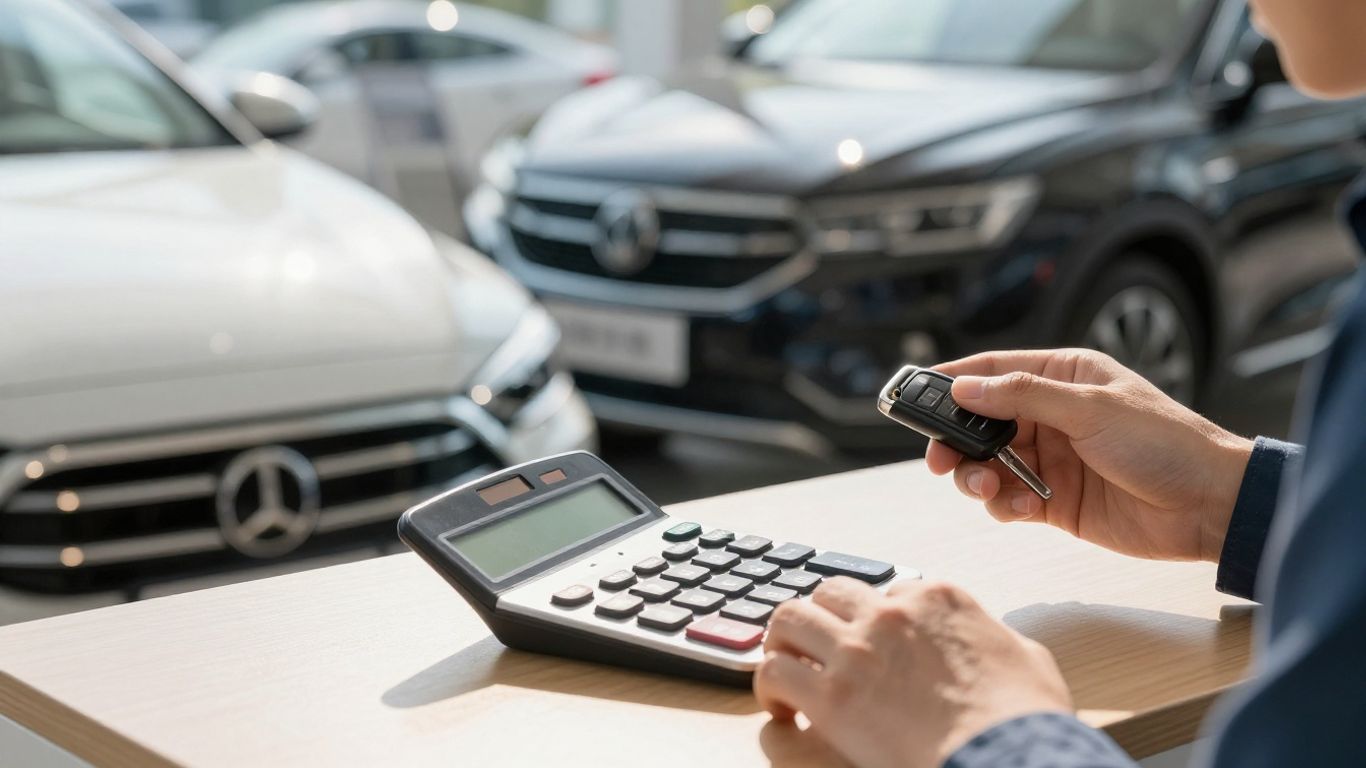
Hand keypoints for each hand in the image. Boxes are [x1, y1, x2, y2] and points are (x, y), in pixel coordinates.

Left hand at [754, 577, 1070, 767]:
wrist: (1008, 754)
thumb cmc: (1025, 716)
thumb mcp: (1028, 656)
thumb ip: (995, 636)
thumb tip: (992, 638)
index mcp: (938, 598)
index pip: (888, 589)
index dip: (876, 618)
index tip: (873, 642)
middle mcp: (891, 612)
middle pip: (830, 593)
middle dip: (822, 618)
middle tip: (817, 648)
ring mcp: (858, 649)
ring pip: (789, 619)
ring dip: (784, 643)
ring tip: (788, 669)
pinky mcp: (832, 695)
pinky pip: (774, 672)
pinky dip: (770, 687)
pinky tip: (783, 708)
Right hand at [925, 348, 1253, 560]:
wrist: (1208, 506)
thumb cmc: (1165, 444)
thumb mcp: (1091, 409)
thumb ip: (1023, 397)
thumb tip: (965, 388)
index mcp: (1063, 377)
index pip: (994, 371)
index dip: (953, 382)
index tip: (916, 395)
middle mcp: (1052, 415)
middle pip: (980, 423)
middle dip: (956, 442)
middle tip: (940, 460)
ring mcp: (1051, 459)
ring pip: (987, 464)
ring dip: (978, 477)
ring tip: (989, 487)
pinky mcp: (1054, 501)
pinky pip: (1008, 499)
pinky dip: (1005, 504)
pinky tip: (1026, 506)